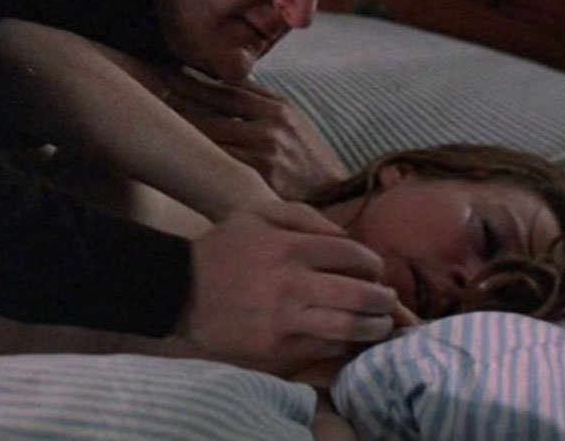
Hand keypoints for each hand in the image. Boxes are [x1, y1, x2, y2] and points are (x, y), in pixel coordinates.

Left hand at [164, 72, 347, 200]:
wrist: (337, 199)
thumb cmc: (307, 162)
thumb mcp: (292, 124)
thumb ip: (260, 105)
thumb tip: (223, 83)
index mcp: (278, 106)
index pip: (224, 86)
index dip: (190, 79)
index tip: (164, 72)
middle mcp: (271, 124)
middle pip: (210, 108)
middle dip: (175, 99)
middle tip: (143, 91)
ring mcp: (265, 151)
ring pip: (208, 135)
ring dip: (177, 128)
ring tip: (148, 120)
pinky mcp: (259, 178)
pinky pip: (216, 163)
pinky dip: (192, 157)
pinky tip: (171, 153)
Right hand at [177, 201, 398, 370]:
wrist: (176, 290)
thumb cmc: (221, 248)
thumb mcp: (256, 214)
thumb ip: (304, 215)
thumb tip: (346, 237)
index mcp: (289, 248)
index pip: (353, 256)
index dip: (373, 264)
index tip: (375, 271)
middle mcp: (291, 285)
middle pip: (361, 295)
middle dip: (383, 299)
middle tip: (388, 301)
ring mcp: (284, 321)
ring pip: (349, 328)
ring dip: (373, 327)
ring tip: (378, 324)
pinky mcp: (276, 349)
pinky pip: (325, 350)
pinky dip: (344, 345)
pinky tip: (346, 338)